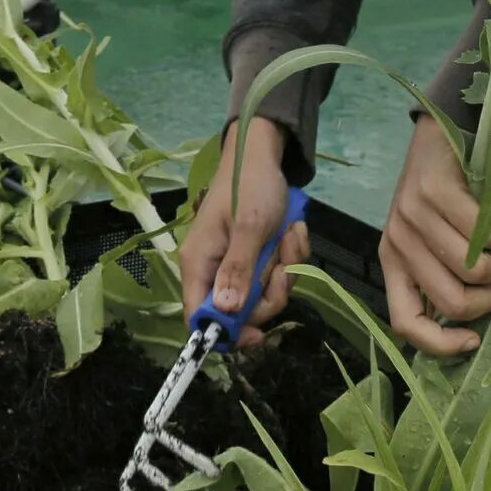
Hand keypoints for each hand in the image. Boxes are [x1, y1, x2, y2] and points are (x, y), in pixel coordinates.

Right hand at [179, 118, 310, 349]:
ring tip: (288, 236)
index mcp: (199, 264)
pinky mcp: (257, 259)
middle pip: (241, 312)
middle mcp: (213, 271)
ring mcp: (236, 265)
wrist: (264, 156)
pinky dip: (290, 257)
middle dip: (270, 293)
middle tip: (283, 267)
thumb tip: (226, 313)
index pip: (199, 317)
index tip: (258, 334)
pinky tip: (291, 231)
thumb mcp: (249, 226)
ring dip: (285, 269)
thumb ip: (237, 270)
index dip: (225, 333)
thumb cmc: (250, 186)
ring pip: (264, 294)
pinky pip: (277, 276)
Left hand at [381, 116, 490, 356]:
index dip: (442, 344)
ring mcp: (412, 216)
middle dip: (488, 298)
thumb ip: (439, 278)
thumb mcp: (429, 242)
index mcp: (392, 264)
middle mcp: (396, 244)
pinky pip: (483, 234)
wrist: (439, 136)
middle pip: (452, 302)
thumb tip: (470, 331)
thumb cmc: (439, 197)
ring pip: (472, 271)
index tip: (474, 339)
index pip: (405, 324)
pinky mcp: (434, 191)